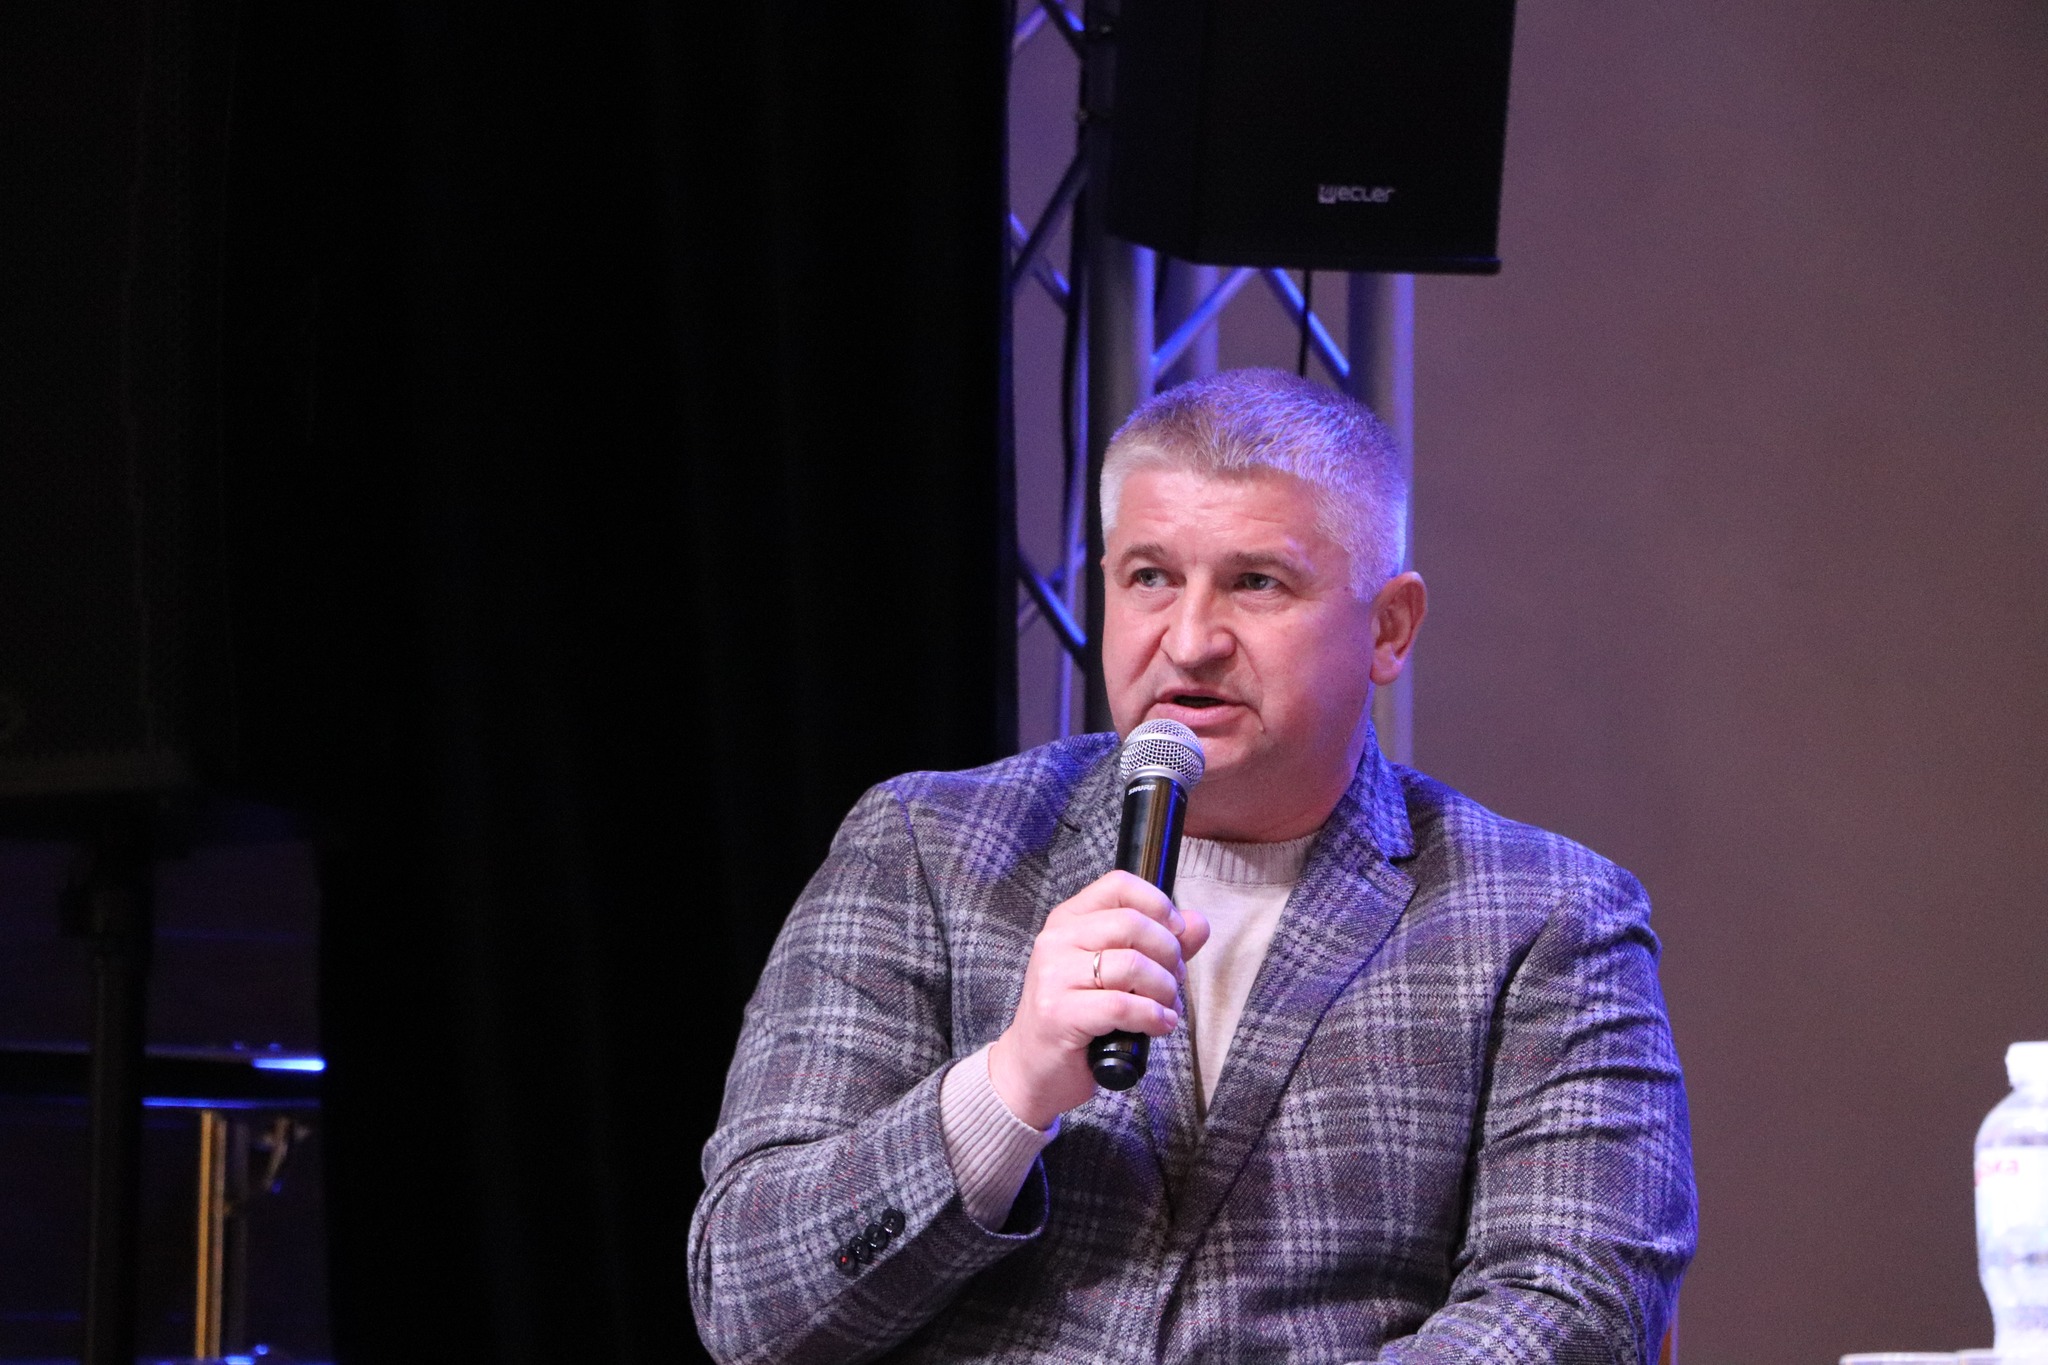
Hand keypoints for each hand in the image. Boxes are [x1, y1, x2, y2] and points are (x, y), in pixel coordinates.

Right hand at [986, 870, 1209, 1129]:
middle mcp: (1056, 940)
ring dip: (1164, 990)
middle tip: (1174, 981)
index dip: (1159, 904)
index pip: (1118, 885)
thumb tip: (1197, 923)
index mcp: (1068, 920)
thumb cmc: (1078, 1017)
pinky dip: (1153, 1016)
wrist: (1034, 1068)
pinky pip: (1122, 1006)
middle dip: (1169, 954)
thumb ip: (1158, 945)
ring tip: (1167, 1007)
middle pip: (1132, 923)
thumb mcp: (1117, 974)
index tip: (1177, 933)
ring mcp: (1054, 976)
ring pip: (1132, 965)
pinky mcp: (1059, 1013)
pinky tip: (1159, 1025)